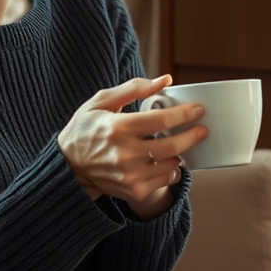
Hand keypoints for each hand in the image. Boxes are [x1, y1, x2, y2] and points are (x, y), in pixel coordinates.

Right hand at [58, 75, 207, 216]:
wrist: (68, 166)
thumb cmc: (86, 128)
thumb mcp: (102, 101)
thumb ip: (134, 88)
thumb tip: (165, 80)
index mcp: (117, 127)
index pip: (160, 121)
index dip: (184, 114)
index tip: (199, 109)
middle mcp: (123, 153)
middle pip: (171, 146)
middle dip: (192, 136)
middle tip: (202, 129)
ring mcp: (129, 175)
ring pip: (171, 164)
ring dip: (181, 153)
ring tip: (180, 144)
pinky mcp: (133, 190)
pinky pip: (165, 179)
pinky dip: (172, 169)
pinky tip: (167, 160)